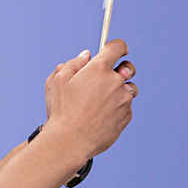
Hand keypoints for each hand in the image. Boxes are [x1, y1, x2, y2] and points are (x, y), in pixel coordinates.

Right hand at [44, 38, 137, 158]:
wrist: (70, 141)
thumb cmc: (61, 110)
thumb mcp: (57, 81)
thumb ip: (73, 64)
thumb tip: (87, 56)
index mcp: (99, 68)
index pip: (117, 47)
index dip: (118, 46)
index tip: (119, 49)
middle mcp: (115, 82)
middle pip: (129, 67)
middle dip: (123, 68)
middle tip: (111, 76)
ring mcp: (123, 100)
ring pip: (130, 89)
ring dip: (121, 90)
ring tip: (103, 101)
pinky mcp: (126, 116)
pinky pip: (126, 107)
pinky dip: (118, 108)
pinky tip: (101, 116)